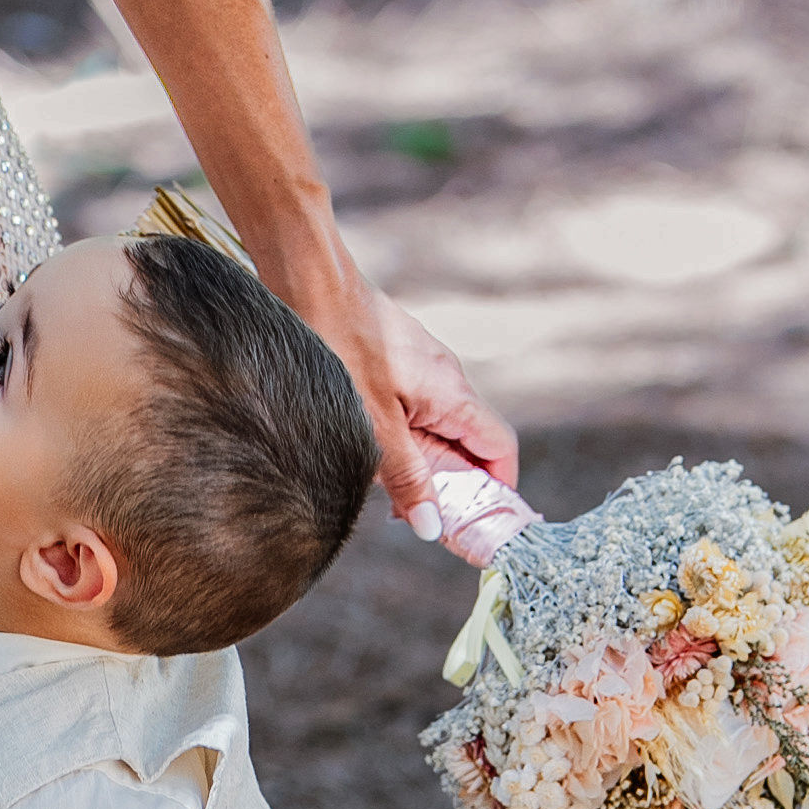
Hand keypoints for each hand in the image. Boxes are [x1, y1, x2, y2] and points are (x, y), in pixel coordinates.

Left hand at [287, 262, 516, 530]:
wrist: (308, 281)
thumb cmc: (340, 346)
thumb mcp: (373, 427)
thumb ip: (406, 477)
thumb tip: (434, 528)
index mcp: (454, 394)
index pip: (500, 450)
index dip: (496, 490)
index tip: (474, 522)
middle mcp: (448, 379)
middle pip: (468, 444)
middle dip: (449, 483)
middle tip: (413, 515)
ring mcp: (423, 367)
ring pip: (436, 427)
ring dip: (419, 462)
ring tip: (382, 486)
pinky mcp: (397, 361)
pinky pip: (412, 409)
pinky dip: (400, 437)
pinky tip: (364, 448)